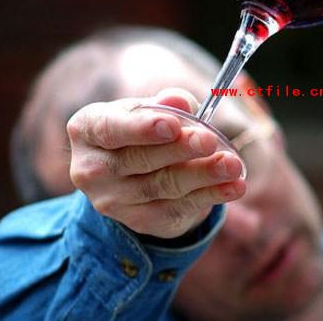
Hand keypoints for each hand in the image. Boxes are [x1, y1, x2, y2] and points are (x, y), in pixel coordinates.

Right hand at [67, 89, 245, 238]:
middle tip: (210, 140)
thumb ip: (166, 103)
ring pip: (163, 186)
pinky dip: (210, 196)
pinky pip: (178, 209)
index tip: (172, 125)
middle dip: (180, 150)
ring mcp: (113, 201)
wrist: (132, 174)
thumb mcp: (150, 109)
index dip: (141, 128)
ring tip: (232, 164)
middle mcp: (91, 170)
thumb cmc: (141, 129)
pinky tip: (234, 186)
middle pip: (140, 160)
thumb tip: (179, 101)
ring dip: (203, 175)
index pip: (110, 129)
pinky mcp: (140, 222)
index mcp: (88, 129)